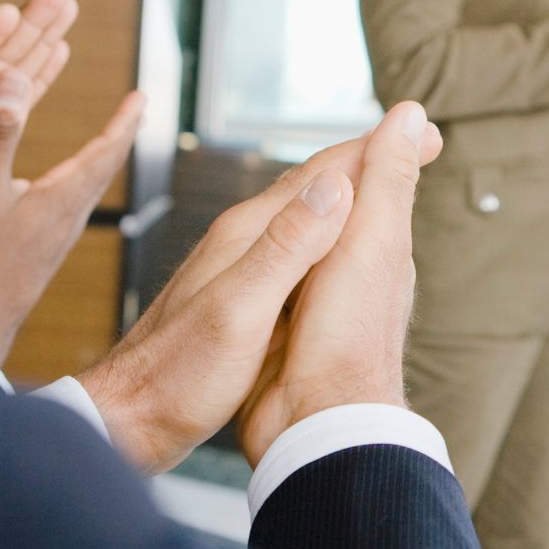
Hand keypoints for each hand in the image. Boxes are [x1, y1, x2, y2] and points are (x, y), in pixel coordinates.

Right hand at [0, 68, 144, 365]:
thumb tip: (11, 78)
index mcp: (63, 198)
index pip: (107, 150)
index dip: (125, 120)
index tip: (143, 96)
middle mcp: (69, 217)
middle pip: (105, 167)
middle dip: (120, 134)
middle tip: (135, 110)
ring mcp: (57, 238)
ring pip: (88, 189)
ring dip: (100, 159)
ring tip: (106, 143)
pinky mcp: (41, 253)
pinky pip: (68, 207)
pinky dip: (75, 183)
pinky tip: (59, 192)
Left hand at [76, 104, 441, 473]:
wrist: (125, 418)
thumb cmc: (178, 377)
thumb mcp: (240, 312)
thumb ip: (285, 249)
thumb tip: (334, 186)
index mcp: (247, 235)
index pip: (321, 174)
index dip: (374, 149)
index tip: (422, 129)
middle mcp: (242, 239)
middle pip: (315, 185)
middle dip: (369, 160)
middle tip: (420, 144)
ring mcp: (238, 265)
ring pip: (307, 214)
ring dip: (352, 191)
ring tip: (391, 182)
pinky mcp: (237, 294)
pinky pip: (296, 246)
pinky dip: (331, 232)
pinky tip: (341, 246)